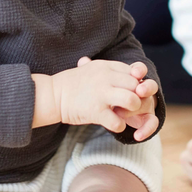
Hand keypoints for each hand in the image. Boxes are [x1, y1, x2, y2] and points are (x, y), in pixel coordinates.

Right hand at [36, 58, 153, 133]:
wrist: (52, 95)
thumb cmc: (73, 84)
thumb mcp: (92, 68)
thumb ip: (110, 70)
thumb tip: (131, 72)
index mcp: (106, 66)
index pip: (134, 71)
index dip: (137, 83)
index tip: (132, 91)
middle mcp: (106, 77)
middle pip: (136, 86)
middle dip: (139, 97)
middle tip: (132, 105)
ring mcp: (101, 94)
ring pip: (132, 101)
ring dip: (133, 110)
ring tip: (125, 114)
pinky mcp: (95, 111)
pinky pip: (118, 122)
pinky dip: (119, 126)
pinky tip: (114, 124)